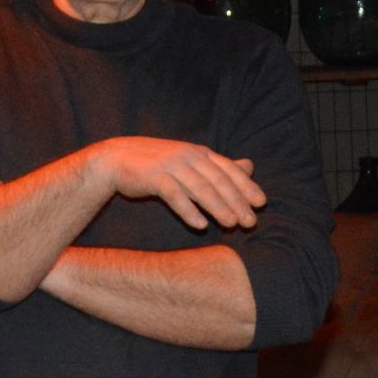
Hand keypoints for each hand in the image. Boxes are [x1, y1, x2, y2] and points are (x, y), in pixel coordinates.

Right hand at [88, 137, 263, 230]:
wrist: (116, 159)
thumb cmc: (158, 164)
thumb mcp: (191, 161)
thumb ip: (220, 166)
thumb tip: (250, 165)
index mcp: (200, 152)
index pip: (228, 170)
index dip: (246, 186)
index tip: (261, 203)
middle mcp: (188, 156)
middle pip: (218, 180)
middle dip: (236, 202)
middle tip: (250, 222)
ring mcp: (171, 165)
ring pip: (200, 187)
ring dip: (217, 207)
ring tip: (231, 224)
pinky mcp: (153, 177)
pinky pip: (174, 195)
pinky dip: (188, 210)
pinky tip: (200, 225)